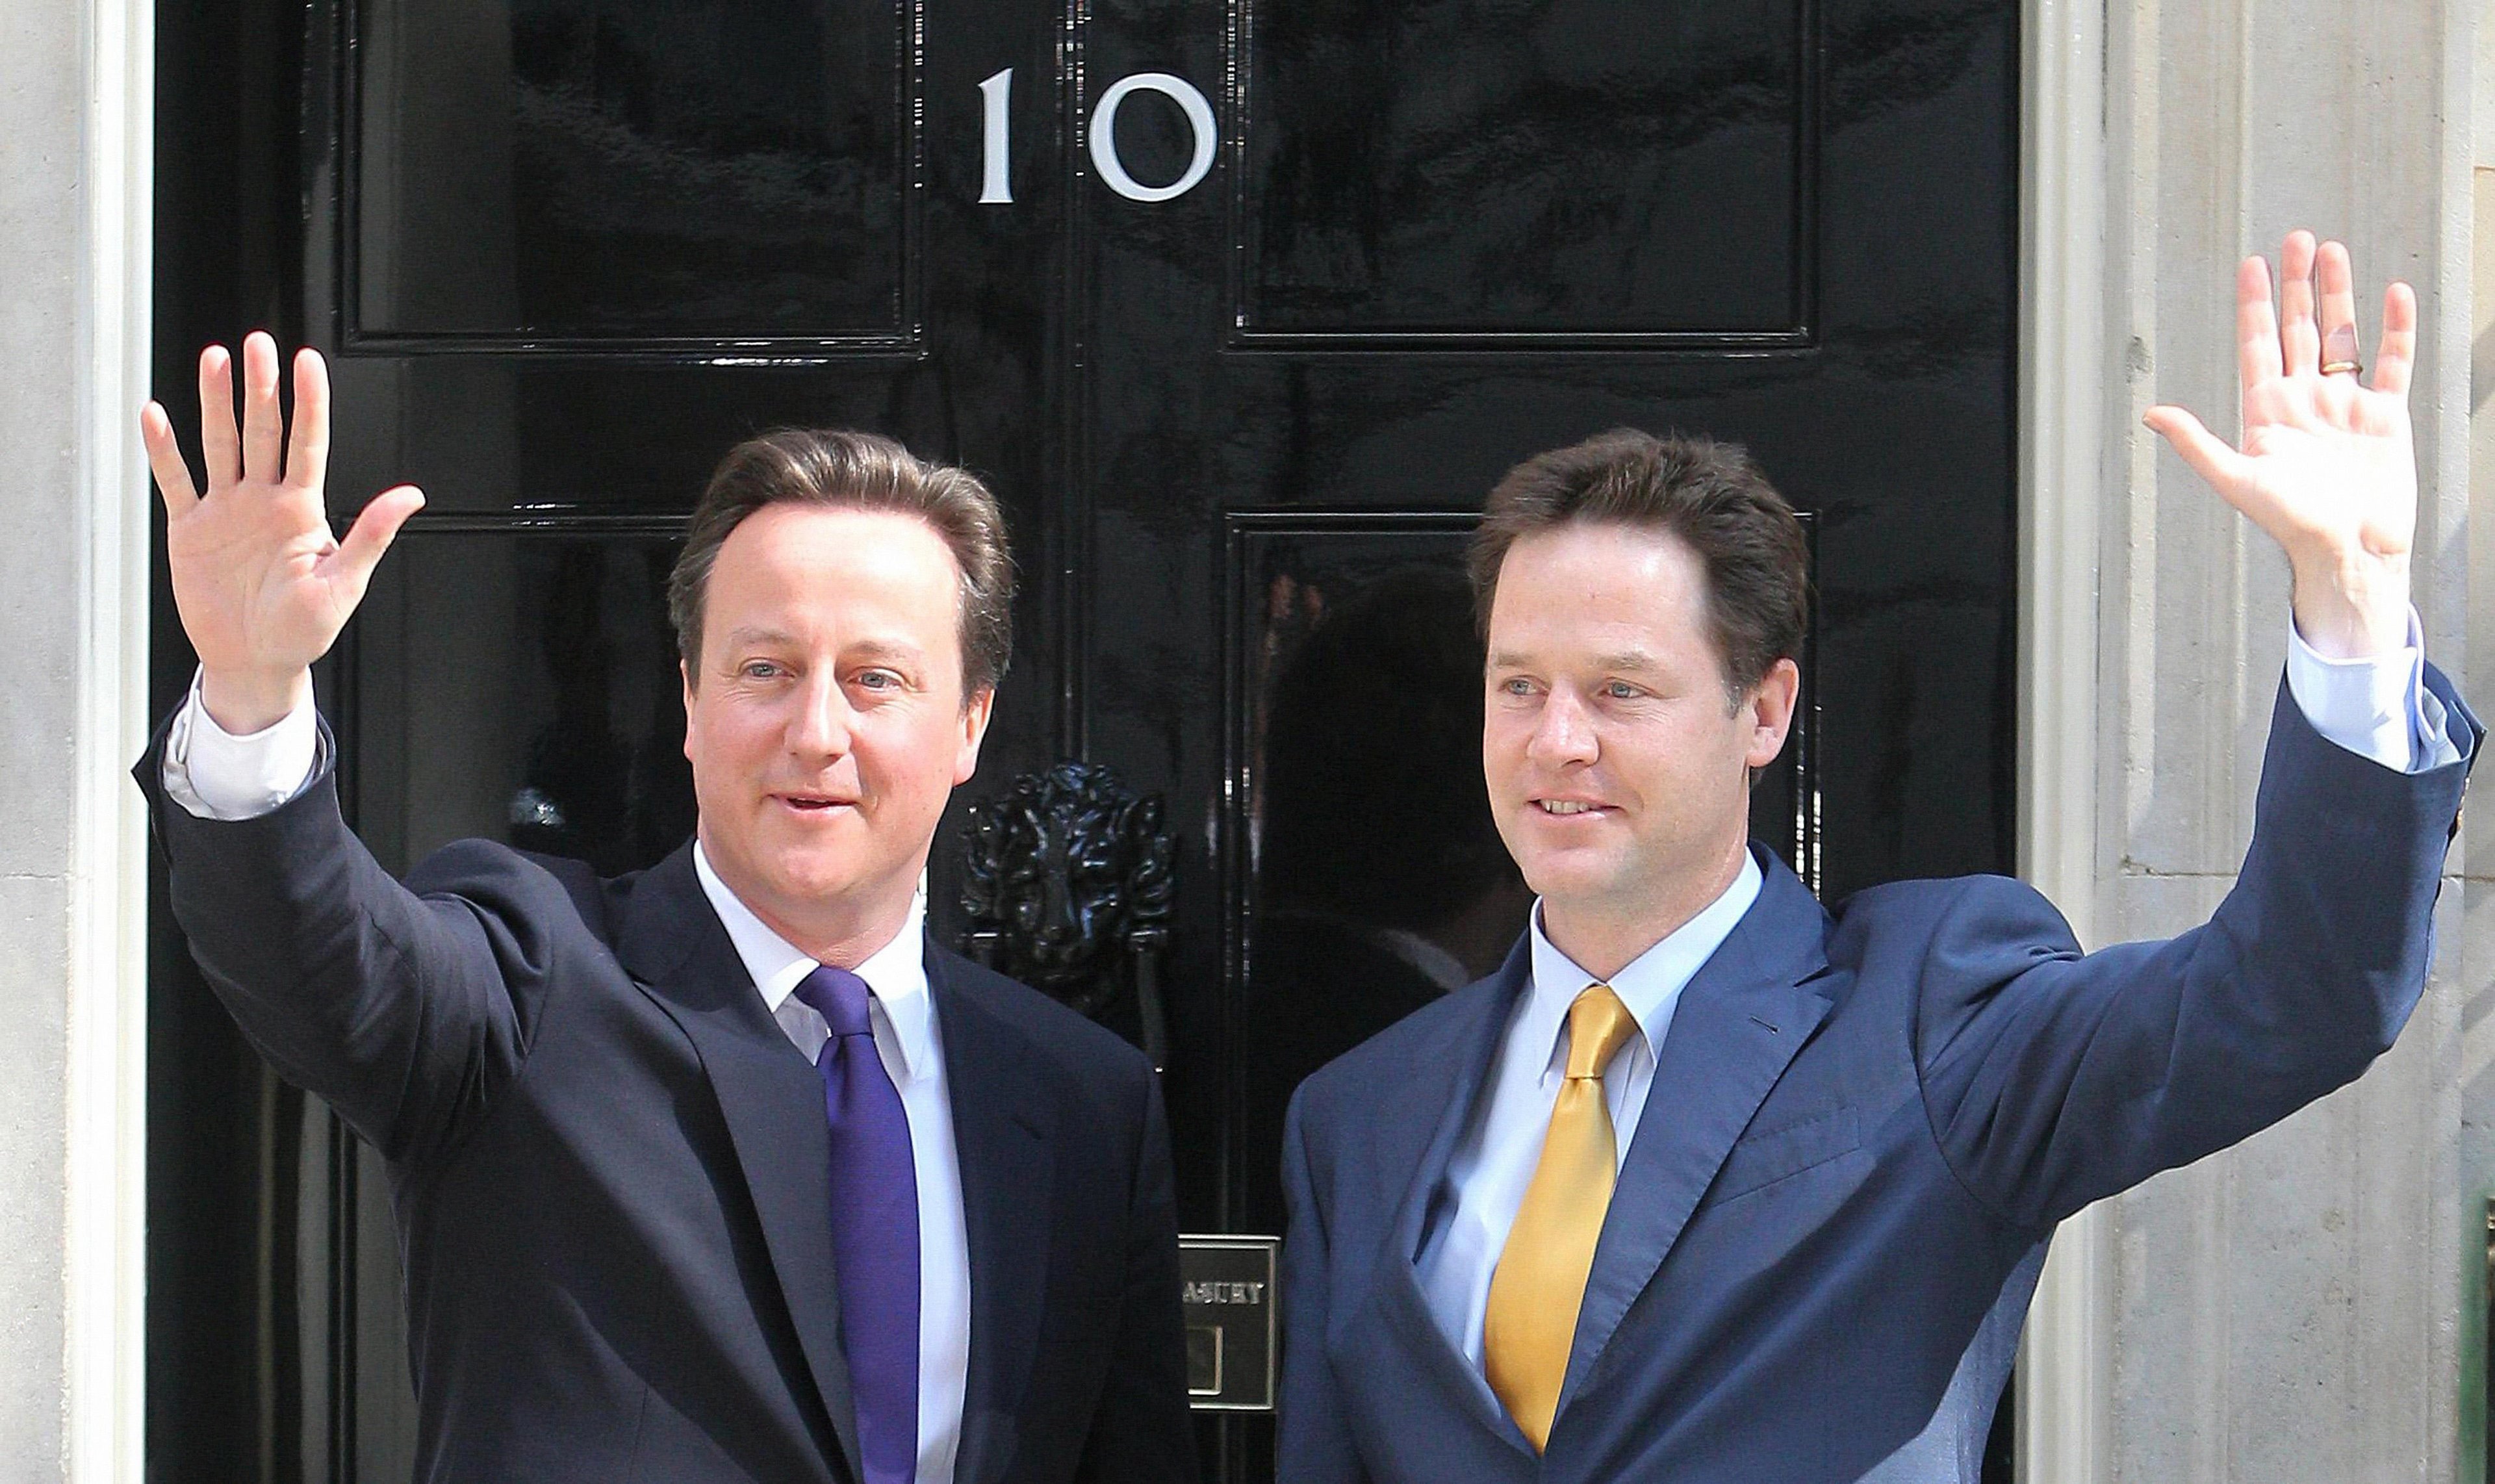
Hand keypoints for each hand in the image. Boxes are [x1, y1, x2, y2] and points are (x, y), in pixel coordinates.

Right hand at [141, 334, 423, 732]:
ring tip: (215, 359)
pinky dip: (164, 450)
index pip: (308, 442)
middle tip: (257, 343)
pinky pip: (176, 481)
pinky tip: (156, 415)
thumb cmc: (305, 629)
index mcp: (304, 509)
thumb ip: (372, 535)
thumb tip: (411, 495)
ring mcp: (227, 509)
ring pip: (222, 444)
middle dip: (260, 387)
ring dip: (216, 402)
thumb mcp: (344, 584)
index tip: (308, 360)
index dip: (308, 401)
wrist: (256, 661)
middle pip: (263, 430)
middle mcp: (265, 499)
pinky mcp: (191, 528)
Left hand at [2144, 231, 2416, 658]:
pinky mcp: (2386, 414)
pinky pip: (2391, 362)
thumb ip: (2197, 443)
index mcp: (2266, 410)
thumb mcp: (2236, 479)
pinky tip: (2393, 295)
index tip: (2252, 263)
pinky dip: (2394, 329)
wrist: (2348, 549)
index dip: (2255, 304)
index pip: (2257, 344)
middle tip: (2296, 238)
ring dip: (2338, 295)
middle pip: (2298, 329)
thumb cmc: (2290, 523)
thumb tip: (2151, 413)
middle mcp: (2304, 400)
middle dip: (2297, 285)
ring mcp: (2345, 404)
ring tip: (2333, 251)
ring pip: (2341, 335)